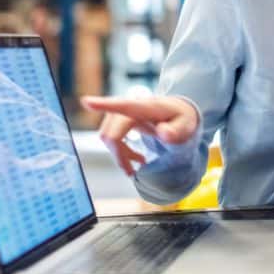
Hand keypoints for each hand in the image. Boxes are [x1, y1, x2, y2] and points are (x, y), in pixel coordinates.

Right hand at [81, 95, 198, 176]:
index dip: (104, 105)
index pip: (124, 105)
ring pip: (108, 137)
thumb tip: (163, 134)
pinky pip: (109, 137)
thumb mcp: (187, 126)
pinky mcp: (119, 118)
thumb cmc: (182, 119)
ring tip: (138, 163)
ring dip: (119, 154)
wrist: (178, 114)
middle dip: (119, 155)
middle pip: (112, 133)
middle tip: (133, 172)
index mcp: (147, 107)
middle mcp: (131, 106)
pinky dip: (118, 151)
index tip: (86, 101)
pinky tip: (134, 158)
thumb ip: (177, 132)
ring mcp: (123, 111)